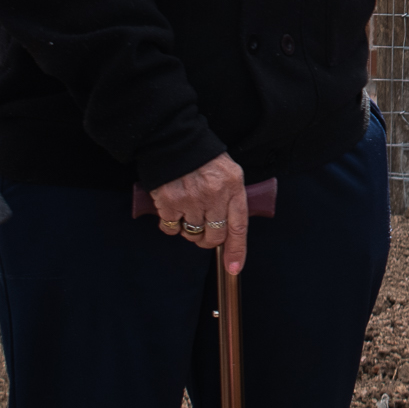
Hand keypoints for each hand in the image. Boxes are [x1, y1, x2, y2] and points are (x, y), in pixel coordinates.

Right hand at [152, 151, 251, 272]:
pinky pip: (171, 227)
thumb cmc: (201, 157)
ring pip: (192, 233)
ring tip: (185, 211)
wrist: (173, 139)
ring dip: (188, 229)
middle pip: (214, 236)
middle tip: (201, 232)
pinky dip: (170, 224)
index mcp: (233, 186)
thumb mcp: (227, 172)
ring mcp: (192, 199)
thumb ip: (230, 197)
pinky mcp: (170, 202)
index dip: (237, 250)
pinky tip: (170, 209)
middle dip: (207, 240)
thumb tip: (228, 230)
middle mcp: (215, 195)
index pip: (239, 226)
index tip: (234, 268)